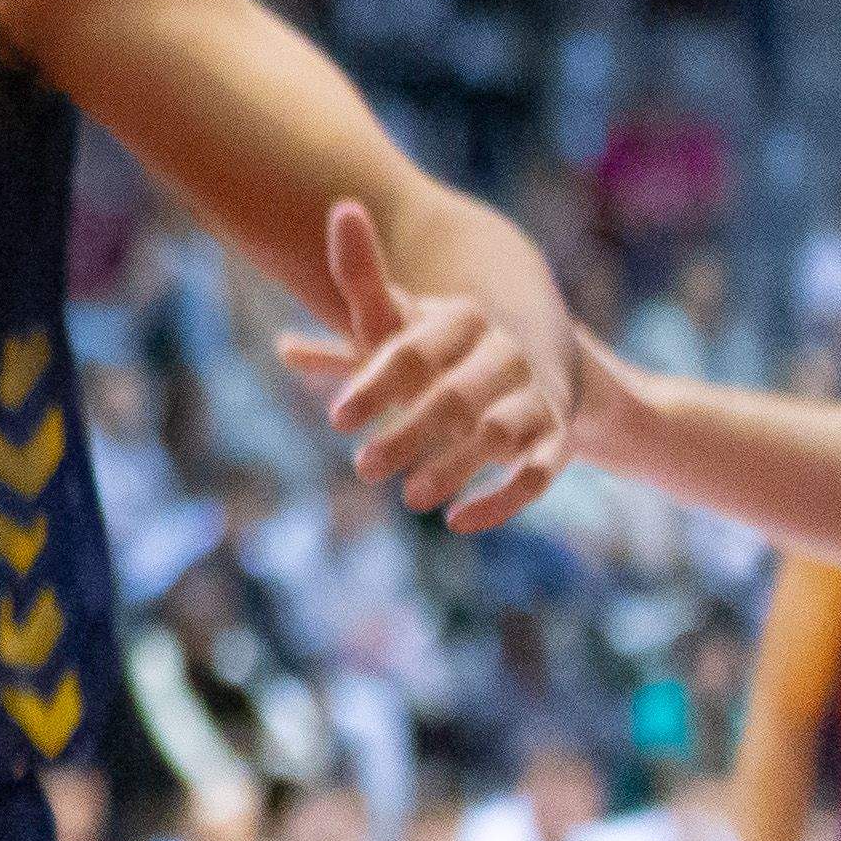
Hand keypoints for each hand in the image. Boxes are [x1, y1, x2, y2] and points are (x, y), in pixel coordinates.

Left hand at [275, 196, 578, 531]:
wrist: (530, 364)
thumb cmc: (441, 352)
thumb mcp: (401, 330)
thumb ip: (347, 337)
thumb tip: (284, 350)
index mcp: (462, 318)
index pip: (412, 351)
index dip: (374, 386)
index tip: (337, 420)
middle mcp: (506, 353)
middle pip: (453, 397)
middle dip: (407, 435)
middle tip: (363, 469)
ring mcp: (537, 397)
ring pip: (497, 437)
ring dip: (453, 468)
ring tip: (409, 498)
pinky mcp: (557, 440)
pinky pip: (536, 476)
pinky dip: (499, 501)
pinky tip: (456, 522)